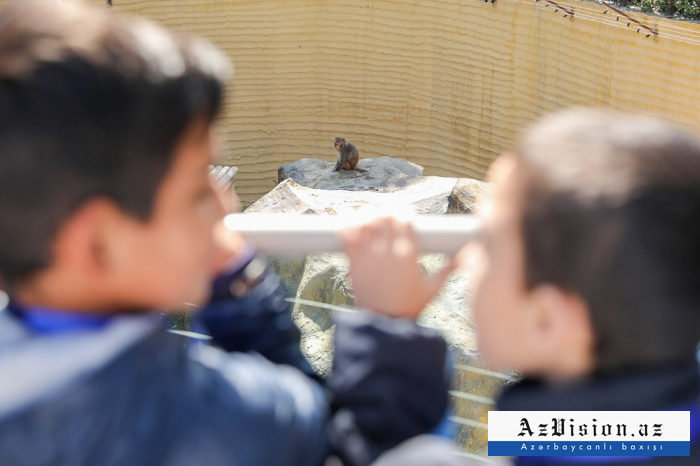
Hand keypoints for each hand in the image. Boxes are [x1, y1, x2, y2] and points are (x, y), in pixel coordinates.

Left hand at [341, 216, 456, 319]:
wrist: (383, 324)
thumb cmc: (410, 307)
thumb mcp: (432, 289)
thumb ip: (447, 270)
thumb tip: (463, 257)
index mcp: (407, 255)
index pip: (405, 220)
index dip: (406, 212)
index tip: (407, 214)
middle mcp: (387, 252)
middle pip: (384, 217)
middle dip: (388, 211)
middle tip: (389, 214)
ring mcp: (367, 257)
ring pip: (364, 223)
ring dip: (368, 216)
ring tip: (372, 218)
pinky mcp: (353, 263)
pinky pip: (347, 237)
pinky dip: (349, 228)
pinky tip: (354, 227)